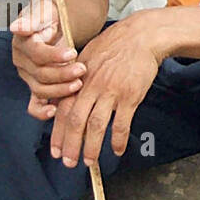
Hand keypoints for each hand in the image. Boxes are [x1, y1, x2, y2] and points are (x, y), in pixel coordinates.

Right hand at [10, 0, 85, 120]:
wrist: (53, 22)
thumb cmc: (50, 15)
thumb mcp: (44, 10)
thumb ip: (32, 18)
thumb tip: (17, 27)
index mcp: (23, 42)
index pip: (36, 53)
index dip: (54, 55)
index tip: (73, 53)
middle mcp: (22, 61)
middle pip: (40, 74)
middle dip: (63, 74)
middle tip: (83, 69)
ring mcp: (29, 75)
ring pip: (41, 89)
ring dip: (60, 90)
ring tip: (79, 84)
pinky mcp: (36, 85)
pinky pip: (34, 104)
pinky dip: (41, 111)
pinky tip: (53, 112)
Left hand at [49, 15, 161, 168]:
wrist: (143, 35)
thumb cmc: (116, 44)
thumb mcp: (88, 55)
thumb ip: (75, 78)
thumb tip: (65, 99)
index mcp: (79, 78)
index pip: (62, 111)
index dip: (57, 133)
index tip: (56, 150)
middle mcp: (92, 86)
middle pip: (75, 122)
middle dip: (70, 145)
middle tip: (69, 163)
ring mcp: (111, 91)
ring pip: (95, 125)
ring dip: (91, 147)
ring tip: (89, 162)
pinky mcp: (130, 95)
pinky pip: (122, 123)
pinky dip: (118, 139)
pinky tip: (117, 150)